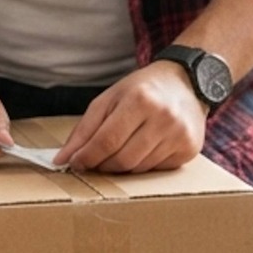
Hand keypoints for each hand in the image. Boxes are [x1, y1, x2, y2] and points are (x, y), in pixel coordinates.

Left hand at [55, 62, 205, 172]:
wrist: (186, 83)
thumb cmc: (142, 90)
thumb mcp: (109, 99)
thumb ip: (84, 129)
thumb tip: (62, 159)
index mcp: (140, 100)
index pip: (107, 140)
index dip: (87, 157)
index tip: (74, 163)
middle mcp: (164, 118)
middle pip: (122, 159)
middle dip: (102, 165)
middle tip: (94, 161)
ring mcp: (180, 135)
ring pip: (138, 168)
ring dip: (121, 167)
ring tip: (118, 151)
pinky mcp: (190, 149)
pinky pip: (156, 170)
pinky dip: (142, 165)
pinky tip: (142, 149)